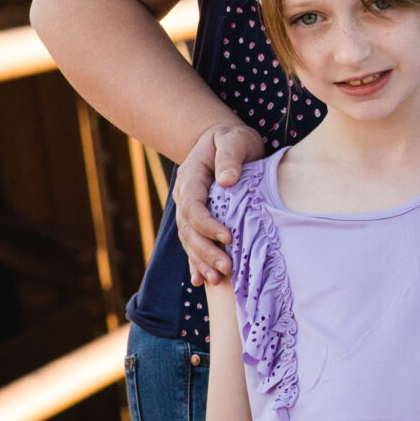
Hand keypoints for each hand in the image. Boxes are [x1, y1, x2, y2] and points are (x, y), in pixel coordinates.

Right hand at [176, 119, 264, 285]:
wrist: (223, 142)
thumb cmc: (232, 140)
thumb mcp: (234, 140)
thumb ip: (230, 157)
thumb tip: (227, 181)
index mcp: (191, 179)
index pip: (193, 207)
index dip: (208, 225)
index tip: (228, 237)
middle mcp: (185, 198)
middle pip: (189, 230)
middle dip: (206, 251)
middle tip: (227, 267)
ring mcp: (188, 211)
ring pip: (190, 241)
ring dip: (202, 262)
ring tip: (219, 279)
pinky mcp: (198, 220)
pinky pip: (193, 244)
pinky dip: (196, 262)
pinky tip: (202, 281)